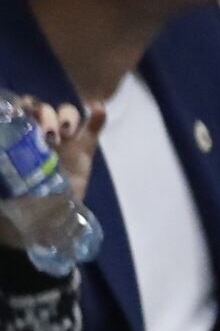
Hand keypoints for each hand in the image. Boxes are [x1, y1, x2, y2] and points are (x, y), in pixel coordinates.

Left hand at [2, 100, 99, 252]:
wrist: (40, 223)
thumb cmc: (14, 199)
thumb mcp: (1, 178)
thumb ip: (3, 157)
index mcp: (18, 136)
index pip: (20, 109)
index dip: (21, 107)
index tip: (22, 115)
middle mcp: (40, 134)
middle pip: (44, 108)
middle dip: (45, 115)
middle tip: (46, 134)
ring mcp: (65, 141)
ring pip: (67, 114)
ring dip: (65, 117)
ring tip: (64, 135)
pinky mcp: (84, 151)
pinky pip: (93, 129)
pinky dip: (98, 117)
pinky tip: (98, 108)